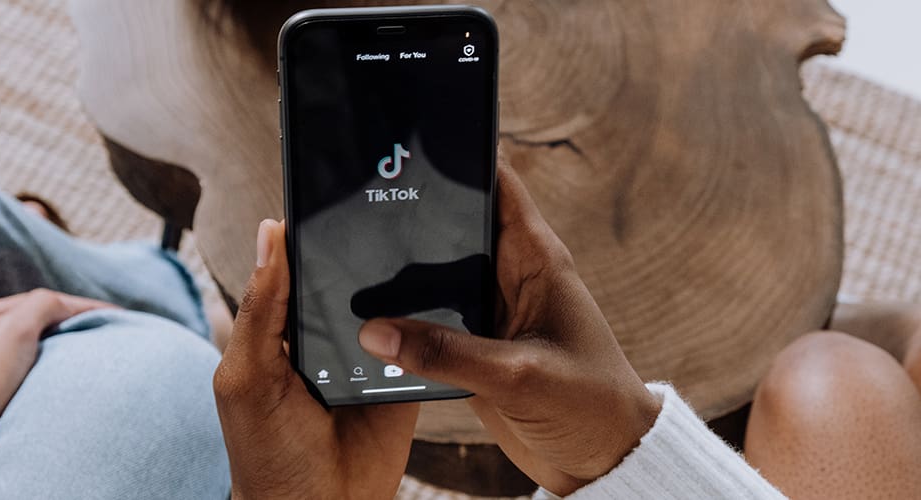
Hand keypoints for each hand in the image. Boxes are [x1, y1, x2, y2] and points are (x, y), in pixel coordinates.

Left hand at [0, 289, 114, 457]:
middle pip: (45, 320)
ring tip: (97, 356)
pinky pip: (33, 368)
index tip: (121, 318)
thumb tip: (71, 306)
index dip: (89, 307)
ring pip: (40, 344)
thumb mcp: (15, 329)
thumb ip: (44, 305)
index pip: (51, 300)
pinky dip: (55, 368)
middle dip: (80, 325)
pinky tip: (65, 379)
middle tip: (114, 335)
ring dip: (67, 347)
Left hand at [213, 220, 419, 499]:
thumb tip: (269, 233)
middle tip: (387, 202)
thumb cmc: (266, 451)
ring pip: (389, 300)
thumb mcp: (247, 376)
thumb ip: (260, 311)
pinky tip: (443, 292)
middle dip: (363, 247)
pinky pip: (421, 337)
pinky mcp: (405, 374)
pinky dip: (430, 318)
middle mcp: (325, 333)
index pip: (296, 264)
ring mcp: (369, 353)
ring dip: (402, 279)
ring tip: (422, 235)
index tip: (332, 188)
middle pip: (348, 275)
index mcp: (282, 328)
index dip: (309, 229)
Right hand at [359, 162, 661, 494]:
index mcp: (536, 258)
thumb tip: (376, 331)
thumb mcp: (519, 375)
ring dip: (402, 274)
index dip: (457, 156)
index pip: (496, 183)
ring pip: (435, 273)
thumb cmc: (589, 407)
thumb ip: (448, 353)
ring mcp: (489, 309)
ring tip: (348, 265)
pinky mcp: (474, 344)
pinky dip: (404, 318)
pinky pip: (430, 318)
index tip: (408, 143)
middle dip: (412, 215)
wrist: (601, 461)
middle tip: (357, 206)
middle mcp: (510, 274)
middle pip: (454, 224)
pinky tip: (368, 321)